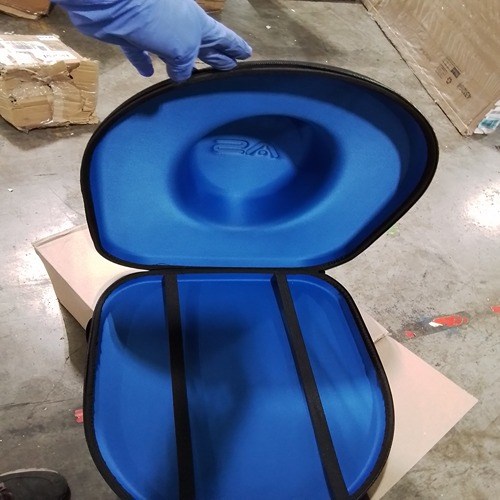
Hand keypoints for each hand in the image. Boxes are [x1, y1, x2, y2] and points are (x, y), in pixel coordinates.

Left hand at [54, 0, 251, 81]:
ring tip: (189, 76)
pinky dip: (145, 62)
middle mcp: (180, 25)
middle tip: (228, 67)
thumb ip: (186, 65)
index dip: (235, 47)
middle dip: (215, 55)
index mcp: (199, 25)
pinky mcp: (131, 35)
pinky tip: (148, 73)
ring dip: (180, 62)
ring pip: (172, 50)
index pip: (223, 38)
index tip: (248, 55)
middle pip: (202, 44)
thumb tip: (180, 76)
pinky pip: (141, 52)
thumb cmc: (160, 22)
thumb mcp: (184, 47)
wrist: (116, 2)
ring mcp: (155, 28)